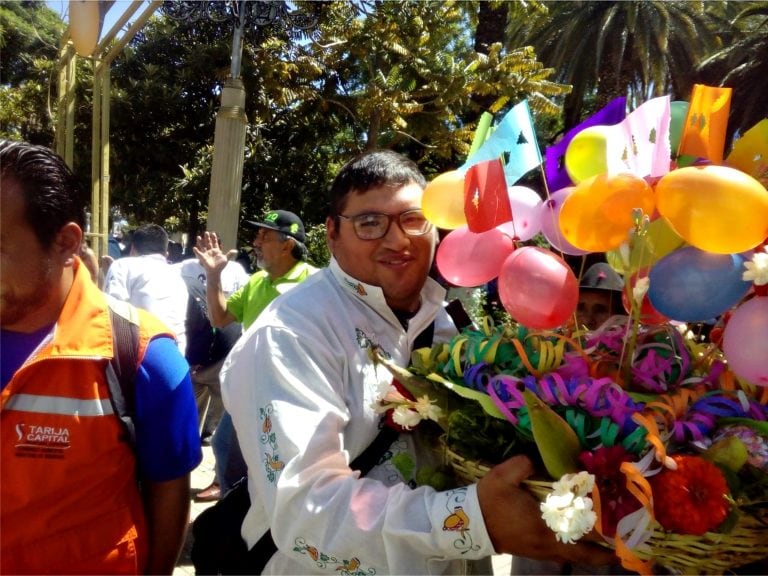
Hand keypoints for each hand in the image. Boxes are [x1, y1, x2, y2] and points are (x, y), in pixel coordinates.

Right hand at [193, 232, 237, 275]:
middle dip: (207, 238)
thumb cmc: (220, 266)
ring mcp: (206, 254)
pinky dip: (196, 251)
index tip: (213, 233)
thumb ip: (230, 254)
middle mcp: (211, 251)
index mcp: (216, 251)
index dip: (214, 238)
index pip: (215, 243)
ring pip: (203, 246)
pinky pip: (199, 254)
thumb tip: (236, 251)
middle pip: (208, 243)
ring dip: (200, 242)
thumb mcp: (226, 259)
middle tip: (206, 232)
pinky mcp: (203, 258)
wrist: (215, 272)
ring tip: (198, 237)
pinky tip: (194, 248)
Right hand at [477, 455, 614, 564]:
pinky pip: (563, 556)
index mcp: (544, 526)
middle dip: (604, 553)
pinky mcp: (535, 552)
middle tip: (622, 547)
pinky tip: (581, 543)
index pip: (581, 531)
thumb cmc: (489, 501)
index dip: (602, 530)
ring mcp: (541, 551)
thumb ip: (524, 464)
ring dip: (592, 554)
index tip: (619, 527)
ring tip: (608, 547)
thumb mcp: (503, 476)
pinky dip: (576, 552)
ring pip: (574, 557)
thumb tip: (539, 458)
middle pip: (584, 554)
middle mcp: (547, 543)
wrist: (471, 523)